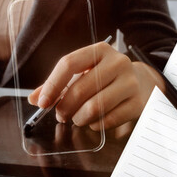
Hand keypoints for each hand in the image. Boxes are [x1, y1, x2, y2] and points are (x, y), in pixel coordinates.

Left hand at [28, 42, 162, 129]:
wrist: (143, 82)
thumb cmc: (106, 77)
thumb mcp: (83, 73)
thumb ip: (57, 84)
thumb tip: (34, 98)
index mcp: (99, 50)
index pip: (68, 63)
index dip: (52, 85)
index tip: (42, 103)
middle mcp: (117, 62)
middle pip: (80, 89)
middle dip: (64, 107)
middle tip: (60, 115)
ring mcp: (130, 83)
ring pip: (94, 107)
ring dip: (79, 118)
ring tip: (77, 118)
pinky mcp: (138, 103)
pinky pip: (108, 120)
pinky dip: (95, 125)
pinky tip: (94, 121)